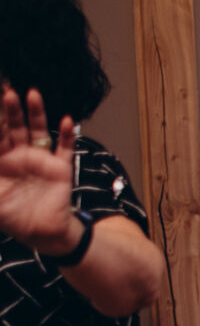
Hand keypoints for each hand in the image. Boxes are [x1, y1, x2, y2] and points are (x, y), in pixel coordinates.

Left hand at [0, 87, 81, 251]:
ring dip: (35, 114)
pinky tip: (65, 121)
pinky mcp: (60, 168)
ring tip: (32, 95)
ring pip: (37, 132)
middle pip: (13, 128)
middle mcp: (19, 156)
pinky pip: (64, 149)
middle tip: (6, 92)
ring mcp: (40, 160)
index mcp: (0, 162)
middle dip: (10, 110)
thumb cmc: (14, 218)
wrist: (42, 234)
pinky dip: (66, 136)